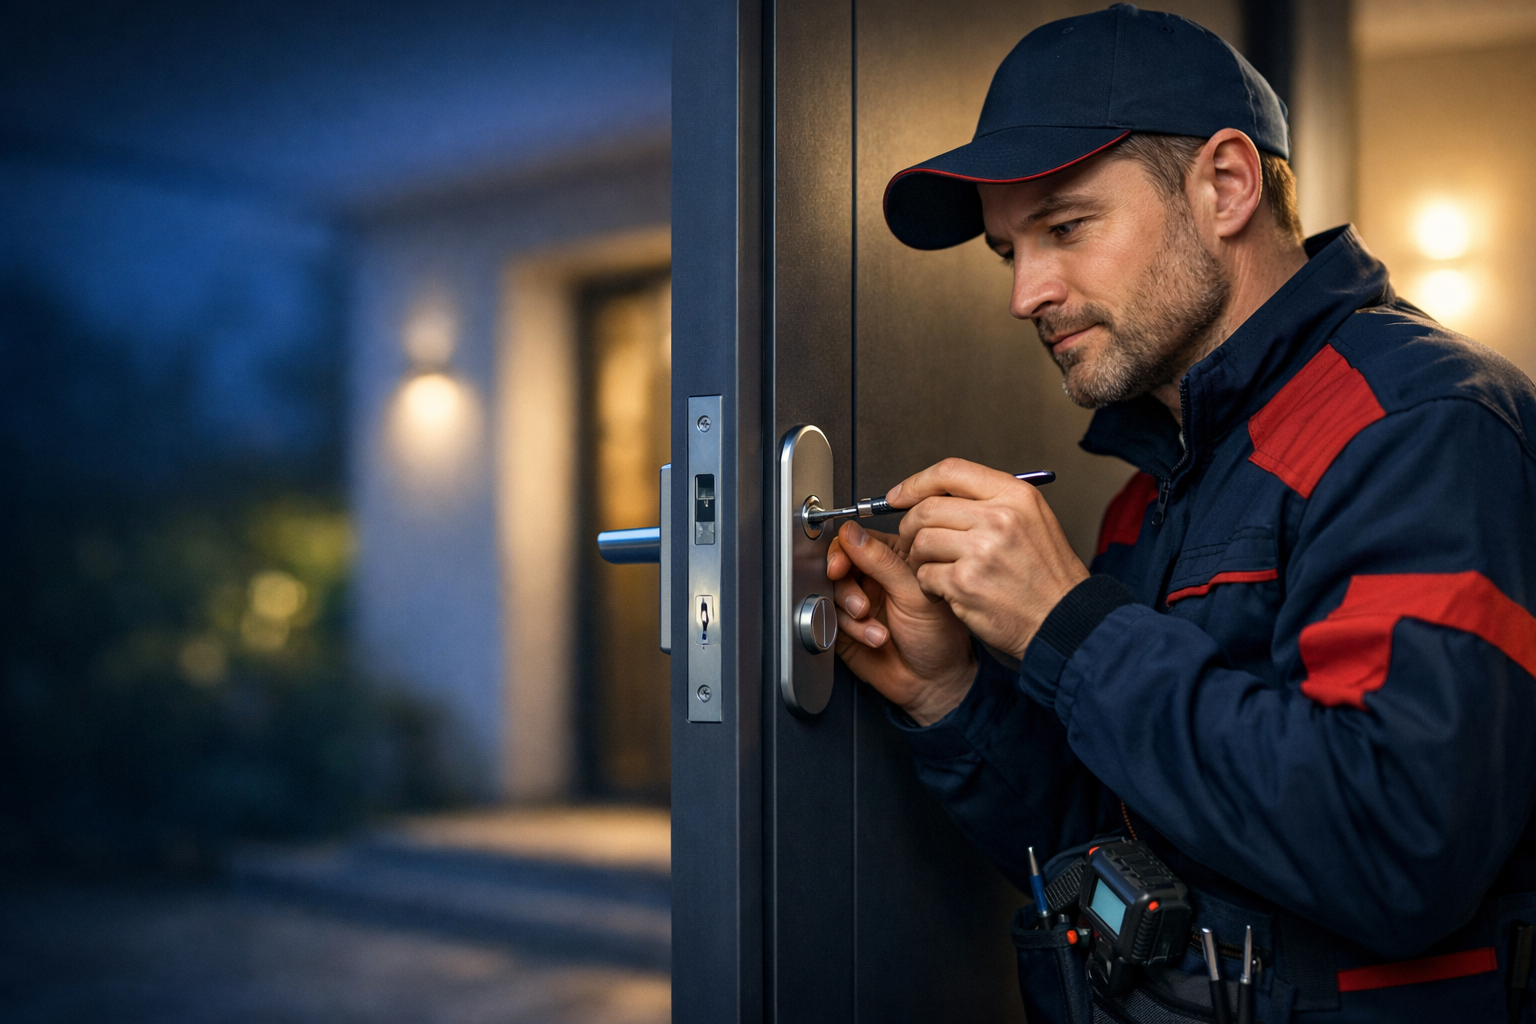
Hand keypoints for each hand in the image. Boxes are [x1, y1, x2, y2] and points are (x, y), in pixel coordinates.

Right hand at [826, 521, 975, 725]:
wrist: (933, 682)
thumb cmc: (939, 637)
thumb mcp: (915, 592)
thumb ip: (882, 561)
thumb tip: (852, 534)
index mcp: (893, 559)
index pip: (857, 540)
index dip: (843, 549)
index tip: (840, 564)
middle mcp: (872, 577)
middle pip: (838, 564)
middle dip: (844, 584)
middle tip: (857, 602)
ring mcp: (857, 602)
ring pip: (831, 592)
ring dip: (849, 610)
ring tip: (871, 622)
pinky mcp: (845, 626)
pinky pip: (830, 619)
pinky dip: (849, 629)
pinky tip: (872, 637)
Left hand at [892, 458, 1088, 659]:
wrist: (1064, 621)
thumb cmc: (1046, 576)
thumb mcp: (1032, 521)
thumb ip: (989, 501)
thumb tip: (935, 493)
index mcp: (1015, 496)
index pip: (950, 471)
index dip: (917, 483)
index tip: (899, 496)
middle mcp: (999, 518)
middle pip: (927, 508)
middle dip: (911, 526)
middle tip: (915, 543)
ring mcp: (981, 551)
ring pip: (921, 542)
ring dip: (919, 559)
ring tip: (937, 571)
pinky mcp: (966, 583)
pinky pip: (924, 575)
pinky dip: (928, 586)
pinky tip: (947, 592)